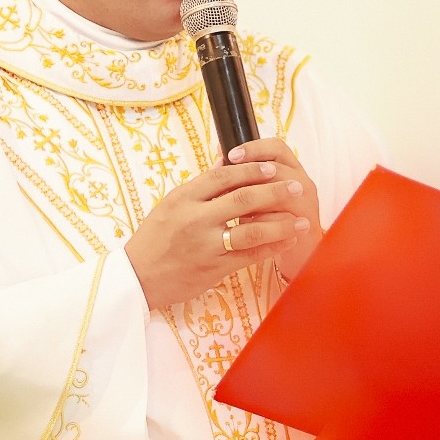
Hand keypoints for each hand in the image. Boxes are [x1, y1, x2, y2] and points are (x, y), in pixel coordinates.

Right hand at [126, 151, 311, 310]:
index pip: (222, 176)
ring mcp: (205, 246)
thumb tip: (225, 163)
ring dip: (281, 224)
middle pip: (242, 200)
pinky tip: (287, 242)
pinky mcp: (213, 269)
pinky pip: (249, 257)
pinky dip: (271, 248)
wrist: (138, 277)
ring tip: (301, 220)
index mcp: (183, 198)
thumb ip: (200, 186)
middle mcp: (195, 220)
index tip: (272, 168)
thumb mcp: (171, 204)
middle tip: (297, 187)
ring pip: (251, 231)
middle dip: (274, 192)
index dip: (250, 170)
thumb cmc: (155, 237)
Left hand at [224, 138, 323, 281]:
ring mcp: (306, 203)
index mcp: (291, 169)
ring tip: (231, 202)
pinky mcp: (305, 225)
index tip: (230, 154)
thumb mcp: (259, 195)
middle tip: (226, 179)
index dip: (254, 148)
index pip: (276, 147)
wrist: (299, 252)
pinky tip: (244, 223)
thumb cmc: (273, 220)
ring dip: (255, 195)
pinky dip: (261, 220)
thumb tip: (218, 159)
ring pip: (280, 191)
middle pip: (277, 166)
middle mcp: (302, 182)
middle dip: (249, 171)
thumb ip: (244, 179)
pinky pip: (281, 219)